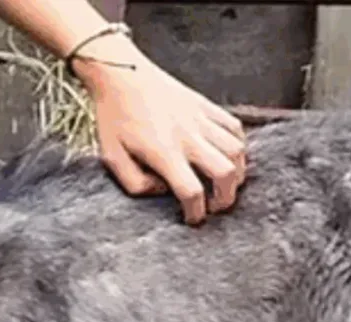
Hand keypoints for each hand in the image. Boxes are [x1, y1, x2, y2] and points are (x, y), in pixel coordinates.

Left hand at [73, 33, 244, 223]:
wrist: (120, 74)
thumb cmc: (114, 115)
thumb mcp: (112, 157)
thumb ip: (136, 184)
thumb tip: (163, 191)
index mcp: (163, 152)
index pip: (192, 191)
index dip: (196, 213)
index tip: (193, 218)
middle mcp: (188, 136)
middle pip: (225, 173)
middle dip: (226, 197)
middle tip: (217, 206)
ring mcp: (200, 119)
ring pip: (237, 151)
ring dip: (236, 172)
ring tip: (224, 181)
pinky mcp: (205, 105)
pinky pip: (234, 127)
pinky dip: (238, 145)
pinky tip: (226, 154)